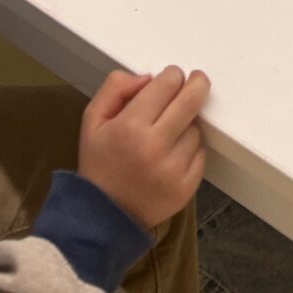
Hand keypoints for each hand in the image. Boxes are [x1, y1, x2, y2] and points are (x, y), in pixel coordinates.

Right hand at [77, 66, 209, 226]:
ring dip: (187, 124)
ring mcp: (174, 169)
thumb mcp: (92, 120)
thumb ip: (115, 88)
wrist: (104, 216)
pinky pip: (200, 154)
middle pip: (191, 100)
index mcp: (130, 126)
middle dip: (196, 84)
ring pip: (196, 128)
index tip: (170, 78)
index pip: (168, 84)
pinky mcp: (187, 188)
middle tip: (197, 80)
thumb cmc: (99, 163)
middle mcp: (155, 146)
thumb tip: (149, 77)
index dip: (171, 76)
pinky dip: (191, 150)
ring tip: (168, 132)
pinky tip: (173, 154)